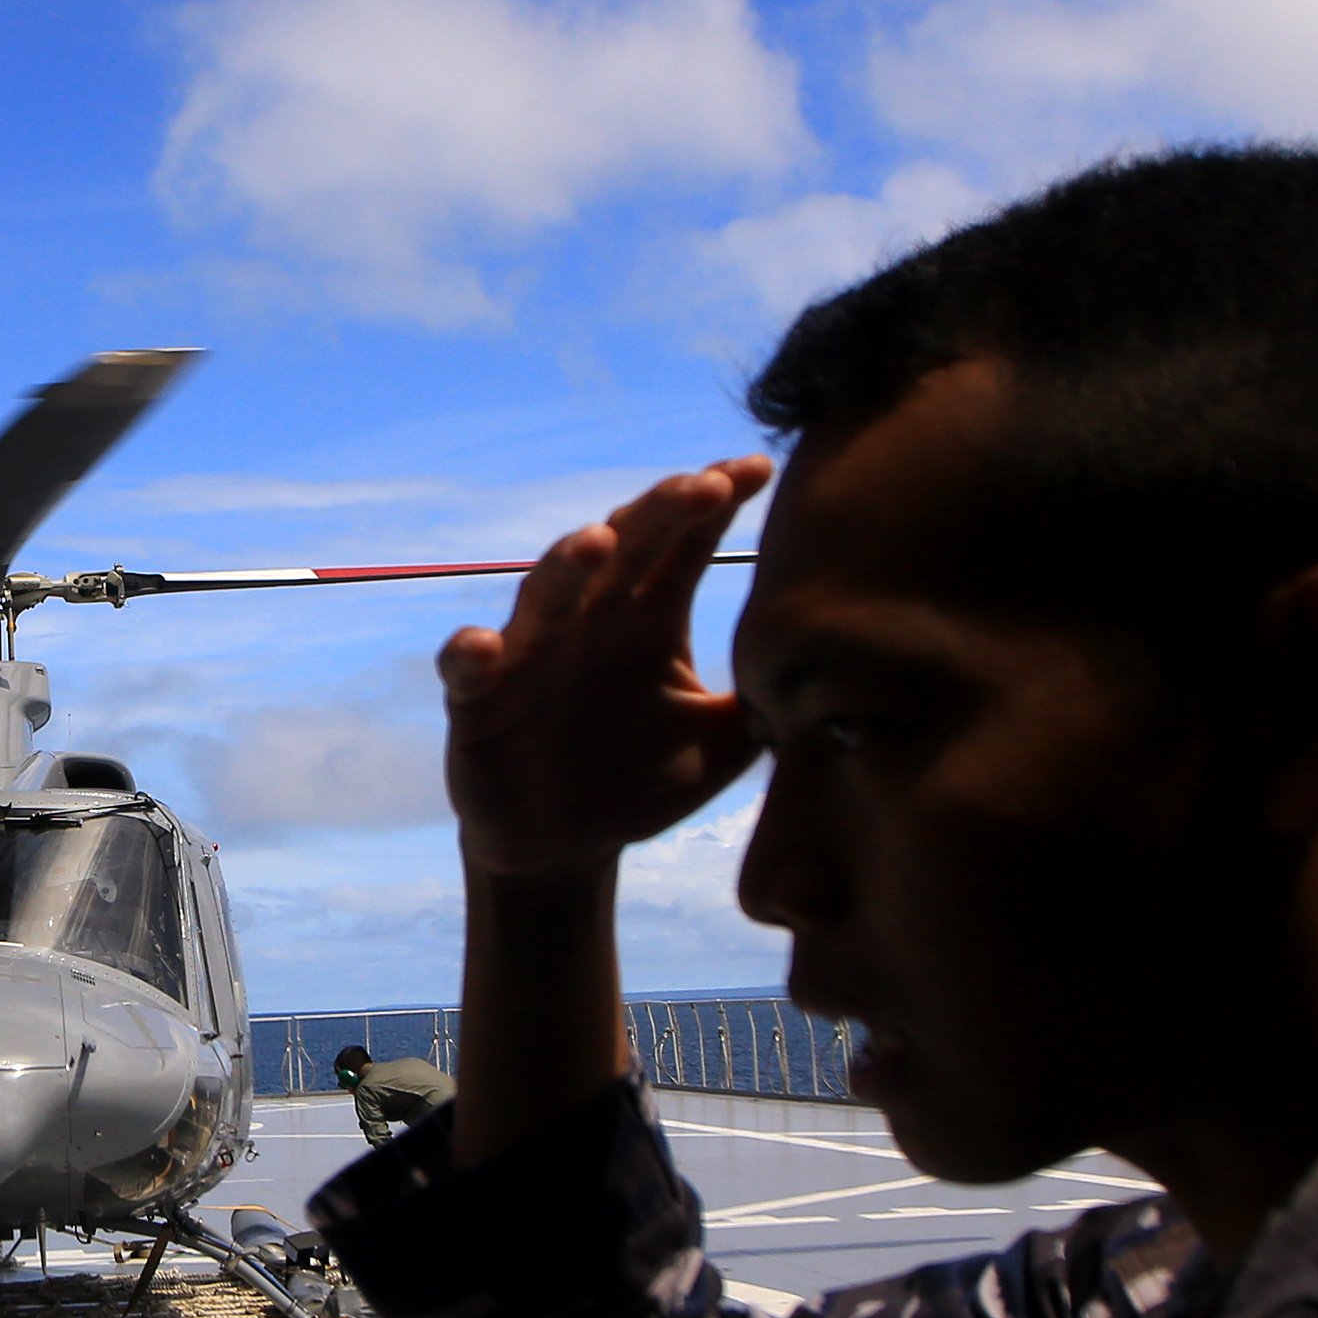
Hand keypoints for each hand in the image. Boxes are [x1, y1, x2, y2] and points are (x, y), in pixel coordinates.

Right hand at [441, 459, 771, 888]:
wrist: (566, 847)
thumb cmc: (643, 781)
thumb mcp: (723, 746)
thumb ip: (771, 704)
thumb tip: (850, 678)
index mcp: (648, 617)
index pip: (685, 544)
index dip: (716, 504)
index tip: (760, 469)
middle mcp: (590, 620)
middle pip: (623, 548)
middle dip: (658, 513)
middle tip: (701, 486)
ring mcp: (530, 657)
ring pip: (545, 595)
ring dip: (566, 566)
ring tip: (597, 543)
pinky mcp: (478, 706)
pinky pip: (467, 673)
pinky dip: (469, 656)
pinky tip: (484, 647)